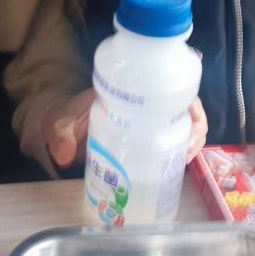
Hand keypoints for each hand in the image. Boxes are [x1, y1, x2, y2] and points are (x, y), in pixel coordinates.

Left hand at [43, 93, 208, 168]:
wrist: (59, 131)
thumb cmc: (64, 118)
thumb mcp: (60, 123)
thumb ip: (60, 135)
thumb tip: (64, 155)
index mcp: (130, 93)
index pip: (169, 88)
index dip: (189, 102)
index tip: (192, 120)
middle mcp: (144, 106)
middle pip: (184, 110)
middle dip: (196, 129)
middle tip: (186, 150)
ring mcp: (147, 124)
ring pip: (183, 128)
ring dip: (192, 142)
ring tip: (183, 160)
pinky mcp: (146, 142)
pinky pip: (171, 145)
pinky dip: (181, 154)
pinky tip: (177, 167)